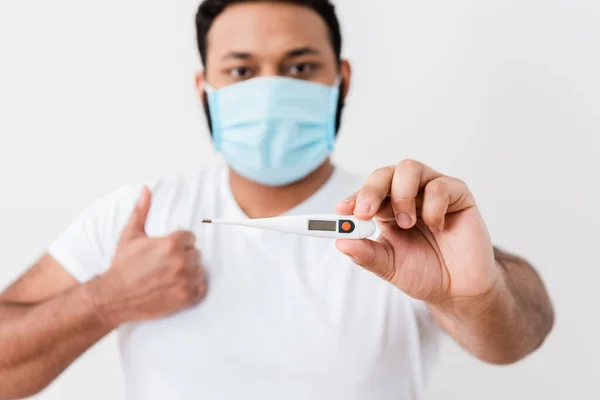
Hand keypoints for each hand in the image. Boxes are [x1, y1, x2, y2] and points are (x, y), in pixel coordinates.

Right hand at [88, 187, 207, 325]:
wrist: (113, 297)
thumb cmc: (122, 266)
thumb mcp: (130, 235)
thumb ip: (141, 211)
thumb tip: (146, 190)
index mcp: (171, 244)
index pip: (190, 237)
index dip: (178, 243)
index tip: (165, 250)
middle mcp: (180, 262)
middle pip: (196, 253)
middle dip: (184, 256)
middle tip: (166, 264)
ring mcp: (184, 281)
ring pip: (200, 270)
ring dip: (190, 272)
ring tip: (171, 276)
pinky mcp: (185, 298)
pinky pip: (202, 288)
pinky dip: (194, 288)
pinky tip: (178, 286)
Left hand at [335, 160, 500, 304]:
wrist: (459, 290)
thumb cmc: (424, 273)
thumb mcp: (388, 266)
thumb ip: (366, 254)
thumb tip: (340, 242)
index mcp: (386, 209)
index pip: (366, 193)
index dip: (353, 198)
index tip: (341, 210)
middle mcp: (408, 195)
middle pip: (384, 173)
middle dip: (370, 190)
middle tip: (364, 212)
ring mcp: (432, 191)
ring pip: (409, 168)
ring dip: (401, 194)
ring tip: (405, 223)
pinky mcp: (458, 194)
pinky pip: (440, 185)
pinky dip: (433, 206)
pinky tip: (437, 227)